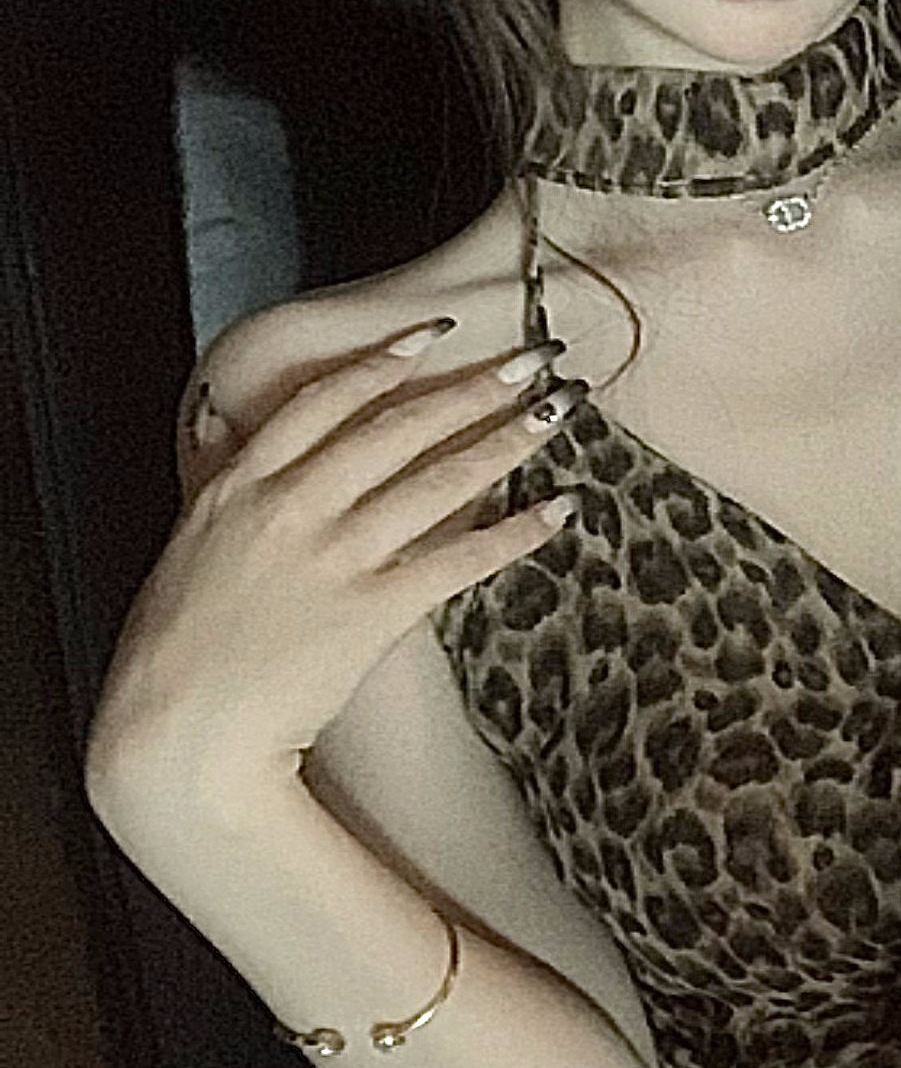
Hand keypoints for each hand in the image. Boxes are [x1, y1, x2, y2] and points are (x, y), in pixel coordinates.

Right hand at [85, 323, 582, 828]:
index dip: (385, 361)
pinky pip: (459, 559)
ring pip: (438, 481)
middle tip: (533, 358)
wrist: (178, 733)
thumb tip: (222, 427)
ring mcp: (334, 557)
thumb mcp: (186, 544)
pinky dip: (515, 531)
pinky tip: (557, 509)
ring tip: (558, 411)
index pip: (325, 400)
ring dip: (506, 439)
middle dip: (473, 387)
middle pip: (398, 427)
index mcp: (240, 484)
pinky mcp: (371, 611)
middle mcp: (290, 507)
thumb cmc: (174, 650)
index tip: (434, 335)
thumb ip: (216, 483)